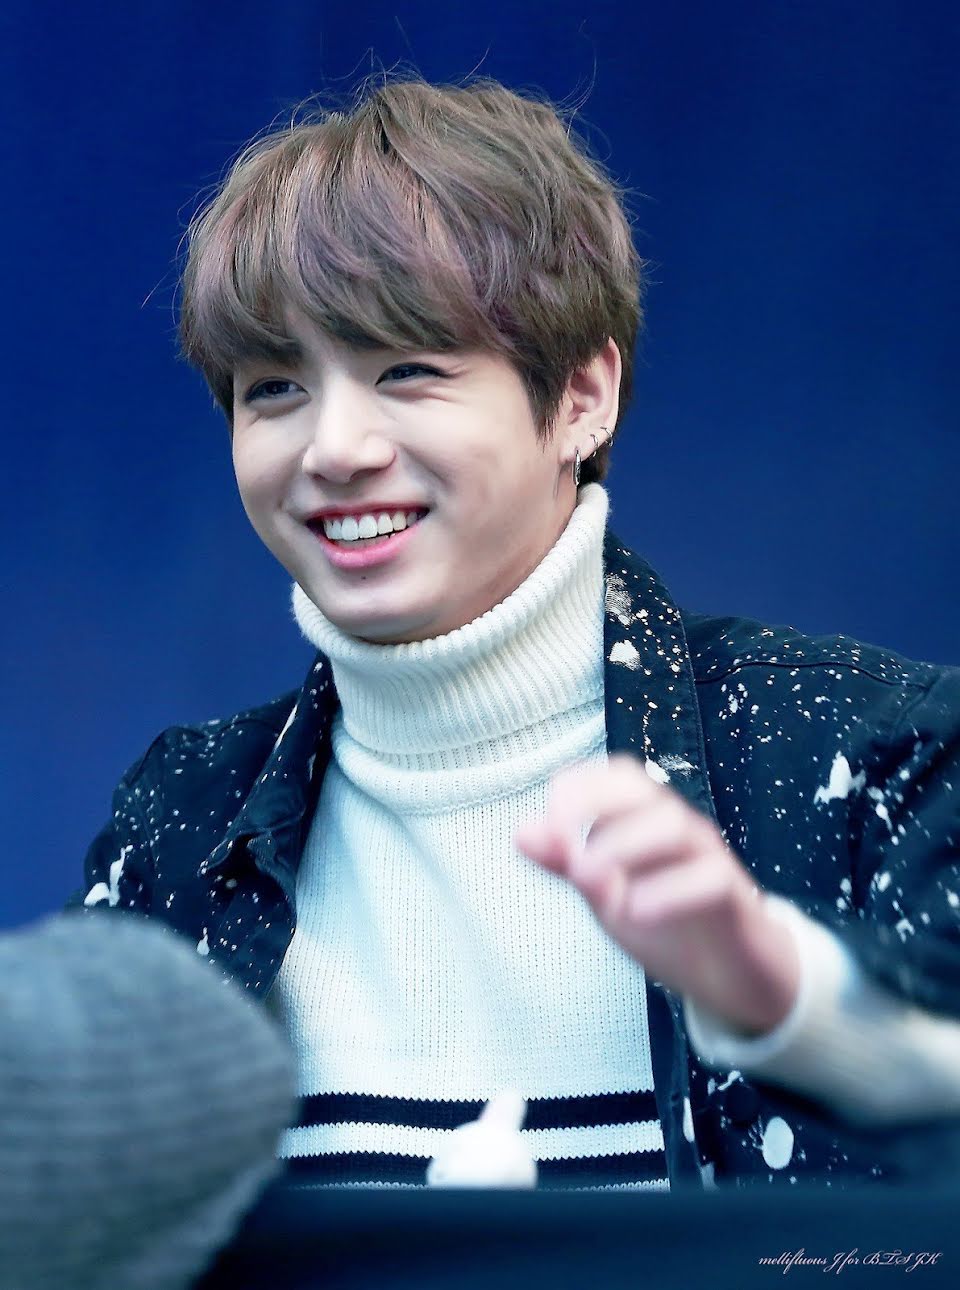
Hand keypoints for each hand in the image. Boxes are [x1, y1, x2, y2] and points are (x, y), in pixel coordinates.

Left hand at [514, 754, 799, 1035]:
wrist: (731, 974)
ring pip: (673, 824)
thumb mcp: (605, 894)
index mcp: (644, 820)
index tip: (551, 825)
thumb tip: (521, 832)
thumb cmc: (664, 920)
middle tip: (566, 849)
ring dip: (624, 847)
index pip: (615, 775)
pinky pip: (709, 878)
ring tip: (591, 883)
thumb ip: (566, 863)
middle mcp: (676, 827)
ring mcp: (708, 857)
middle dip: (593, 805)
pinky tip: (634, 912)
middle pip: (640, 787)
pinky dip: (668, 892)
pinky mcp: (734, 897)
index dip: (577, 789)